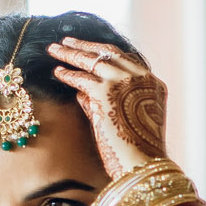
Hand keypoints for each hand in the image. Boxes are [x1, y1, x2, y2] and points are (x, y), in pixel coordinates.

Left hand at [47, 38, 168, 174]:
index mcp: (152, 83)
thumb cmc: (135, 151)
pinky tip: (57, 72)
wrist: (142, 164)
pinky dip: (68, 74)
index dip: (104, 53)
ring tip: (54, 49)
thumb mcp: (126, 120)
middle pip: (109, 53)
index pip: (125, 59)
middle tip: (67, 40)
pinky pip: (82, 78)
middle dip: (85, 45)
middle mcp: (141, 78)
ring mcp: (124, 82)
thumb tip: (81, 92)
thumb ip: (107, 103)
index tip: (88, 48)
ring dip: (71, 54)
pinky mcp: (106, 92)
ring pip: (93, 60)